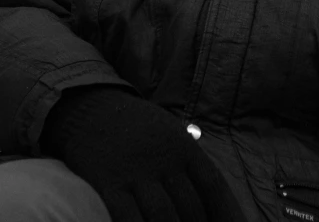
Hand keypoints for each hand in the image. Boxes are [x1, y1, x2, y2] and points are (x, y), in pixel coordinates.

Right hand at [41, 86, 247, 221]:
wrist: (91, 107)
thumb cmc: (135, 125)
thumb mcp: (170, 132)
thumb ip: (189, 162)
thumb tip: (211, 198)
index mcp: (183, 146)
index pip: (213, 185)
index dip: (227, 212)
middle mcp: (164, 159)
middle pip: (192, 207)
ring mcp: (137, 173)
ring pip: (165, 217)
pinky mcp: (109, 184)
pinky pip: (128, 218)